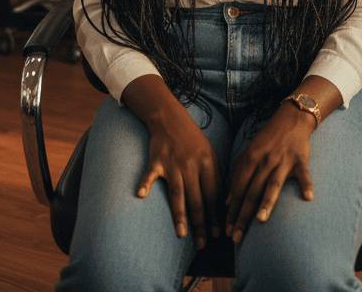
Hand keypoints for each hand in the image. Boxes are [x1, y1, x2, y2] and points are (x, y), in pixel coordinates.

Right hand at [137, 105, 222, 250]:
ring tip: (182, 234)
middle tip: (202, 243)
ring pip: (178, 193)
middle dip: (200, 224)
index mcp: (207, 164)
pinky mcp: (157, 160)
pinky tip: (141, 195)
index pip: (213, 195)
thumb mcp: (210, 154)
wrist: (171, 118)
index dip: (215, 215)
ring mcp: (173, 163)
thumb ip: (214, 177)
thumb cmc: (192, 141)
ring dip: (180, 214)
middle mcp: (191, 165)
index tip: (217, 234)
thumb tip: (220, 204)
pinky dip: (145, 183)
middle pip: (196, 199)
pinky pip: (151, 174)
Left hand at [225, 102, 313, 244]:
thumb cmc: (267, 140)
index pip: (239, 189)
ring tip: (261, 220)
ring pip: (273, 184)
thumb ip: (238, 176)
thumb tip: (228, 202)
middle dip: (243, 215)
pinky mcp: (300, 160)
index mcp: (250, 159)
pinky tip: (308, 197)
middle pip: (252, 191)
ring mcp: (282, 161)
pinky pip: (303, 174)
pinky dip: (306, 184)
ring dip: (267, 202)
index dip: (232, 211)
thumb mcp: (249, 154)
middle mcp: (264, 161)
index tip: (227, 230)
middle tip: (236, 236)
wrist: (290, 119)